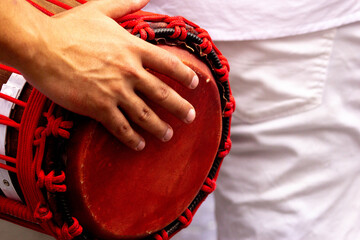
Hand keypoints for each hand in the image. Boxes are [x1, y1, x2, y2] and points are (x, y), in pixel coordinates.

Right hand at [18, 0, 197, 150]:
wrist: (40, 46)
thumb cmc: (68, 28)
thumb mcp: (100, 9)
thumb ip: (125, 4)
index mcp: (133, 48)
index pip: (169, 64)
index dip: (185, 76)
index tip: (195, 84)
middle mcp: (130, 71)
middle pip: (163, 94)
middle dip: (180, 108)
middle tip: (191, 117)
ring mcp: (115, 91)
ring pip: (146, 115)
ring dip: (160, 127)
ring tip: (169, 135)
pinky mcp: (98, 107)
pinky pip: (121, 127)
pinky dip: (132, 138)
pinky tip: (139, 144)